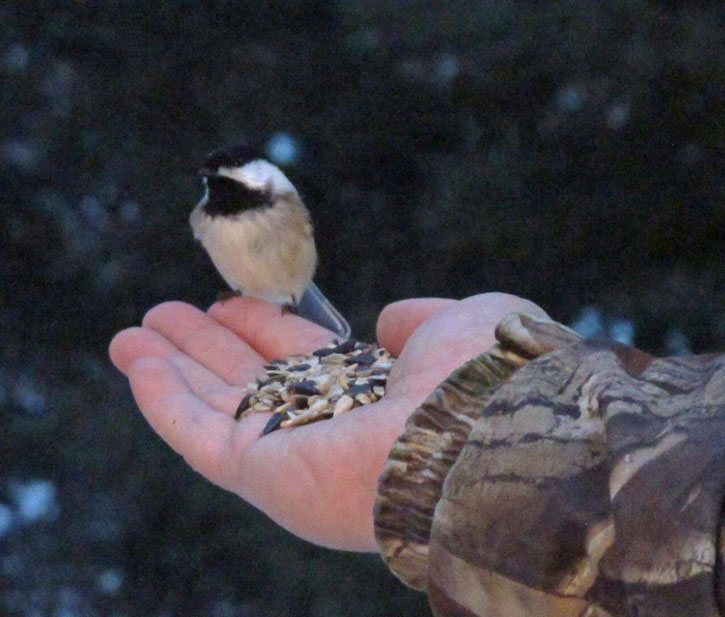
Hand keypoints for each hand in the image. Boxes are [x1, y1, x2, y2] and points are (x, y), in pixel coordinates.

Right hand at [108, 293, 548, 550]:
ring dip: (171, 370)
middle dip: (206, 348)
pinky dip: (163, 401)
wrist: (486, 434)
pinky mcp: (265, 476)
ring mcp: (294, 456)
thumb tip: (387, 321)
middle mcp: (330, 428)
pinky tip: (137, 363)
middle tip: (163, 315)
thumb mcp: (459, 324)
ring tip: (131, 335)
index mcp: (375, 394)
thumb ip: (420, 321)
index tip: (230, 305)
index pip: (304, 361)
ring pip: (216, 409)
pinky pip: (199, 437)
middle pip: (250, 383)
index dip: (262, 331)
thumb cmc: (484, 374)